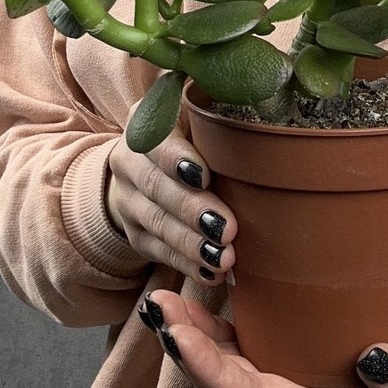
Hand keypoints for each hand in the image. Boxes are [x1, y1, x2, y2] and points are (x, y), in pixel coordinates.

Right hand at [105, 119, 236, 284]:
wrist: (149, 166)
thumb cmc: (195, 136)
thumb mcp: (203, 116)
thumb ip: (222, 115)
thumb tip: (259, 124)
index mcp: (146, 121)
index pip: (155, 137)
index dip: (176, 158)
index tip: (203, 176)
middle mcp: (129, 160)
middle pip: (156, 186)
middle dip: (193, 210)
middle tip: (227, 228)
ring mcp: (128, 199)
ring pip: (157, 223)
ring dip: (191, 244)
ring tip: (224, 258)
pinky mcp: (135, 233)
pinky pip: (158, 251)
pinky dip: (186, 264)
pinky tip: (210, 273)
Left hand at [139, 289, 387, 387]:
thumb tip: (374, 364)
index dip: (212, 373)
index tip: (180, 337)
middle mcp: (303, 387)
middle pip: (230, 378)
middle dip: (188, 346)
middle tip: (160, 304)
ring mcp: (298, 359)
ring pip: (231, 352)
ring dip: (193, 328)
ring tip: (164, 294)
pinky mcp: (301, 328)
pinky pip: (250, 324)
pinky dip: (219, 307)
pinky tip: (205, 273)